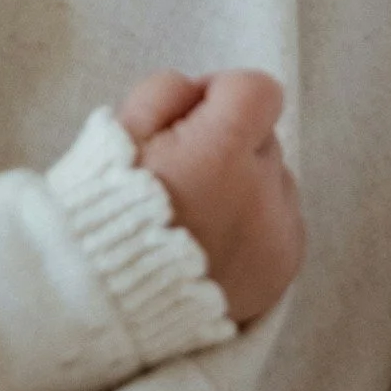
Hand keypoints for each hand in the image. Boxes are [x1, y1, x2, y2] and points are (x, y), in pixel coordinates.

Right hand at [118, 67, 303, 325]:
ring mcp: (278, 236)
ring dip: (245, 187)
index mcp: (220, 153)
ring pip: (275, 182)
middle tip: (181, 175)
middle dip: (228, 145)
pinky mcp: (283, 271)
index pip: (258, 91)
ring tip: (197, 217)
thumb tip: (201, 93)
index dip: (220, 93)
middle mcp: (262, 193)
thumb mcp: (119, 130)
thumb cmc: (107, 209)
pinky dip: (255, 226)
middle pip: (264, 138)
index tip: (189, 119)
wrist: (106, 300)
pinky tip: (214, 244)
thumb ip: (166, 92)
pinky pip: (282, 224)